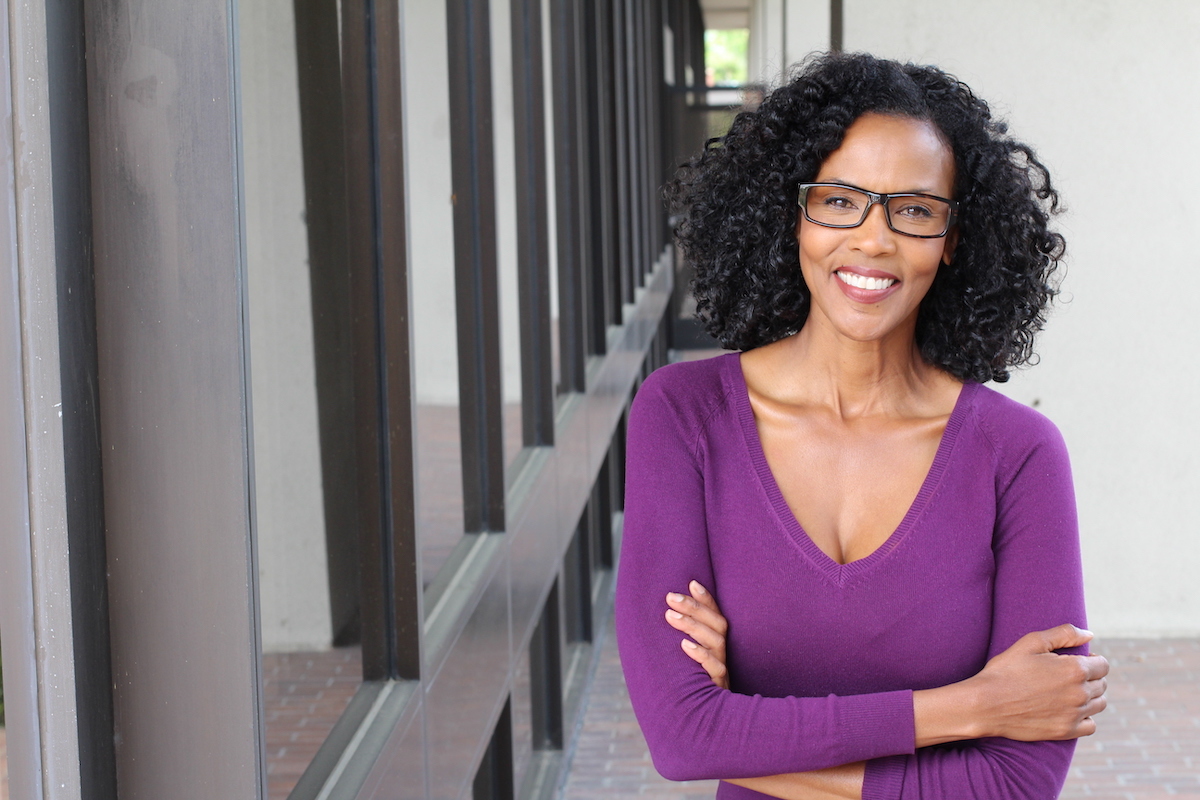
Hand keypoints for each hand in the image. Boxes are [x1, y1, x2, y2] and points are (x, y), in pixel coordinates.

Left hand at [665, 580, 729, 689]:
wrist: (701, 728)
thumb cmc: (686, 690)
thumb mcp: (681, 664)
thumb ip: (677, 644)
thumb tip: (654, 621)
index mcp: (717, 646)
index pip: (716, 616)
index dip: (706, 599)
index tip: (691, 582)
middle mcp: (723, 656)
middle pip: (717, 625)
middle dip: (694, 608)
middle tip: (670, 597)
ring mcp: (723, 672)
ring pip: (717, 643)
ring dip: (694, 626)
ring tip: (670, 616)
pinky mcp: (719, 689)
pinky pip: (716, 670)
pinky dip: (701, 655)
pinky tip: (685, 646)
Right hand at [968, 624, 1108, 740]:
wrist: (986, 704)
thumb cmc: (1006, 670)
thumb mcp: (1031, 642)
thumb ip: (1064, 633)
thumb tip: (1089, 634)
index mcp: (1075, 669)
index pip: (1103, 665)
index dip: (1092, 660)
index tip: (1077, 660)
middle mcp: (1080, 693)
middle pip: (1102, 684)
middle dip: (1091, 677)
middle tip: (1067, 675)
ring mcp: (1075, 714)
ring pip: (1099, 704)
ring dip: (1090, 696)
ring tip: (1068, 691)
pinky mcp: (1066, 731)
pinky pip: (1091, 725)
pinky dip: (1085, 718)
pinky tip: (1069, 710)